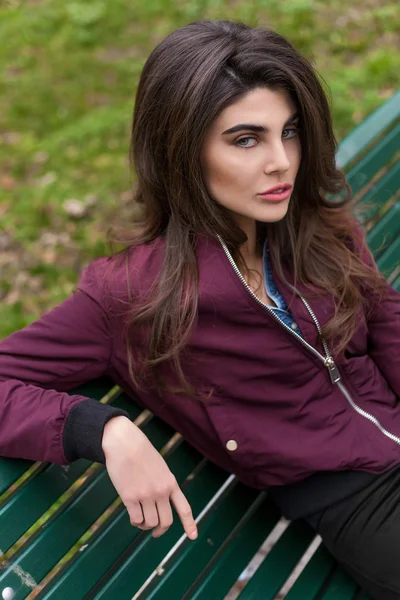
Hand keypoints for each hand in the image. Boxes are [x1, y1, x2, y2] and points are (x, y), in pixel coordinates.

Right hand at [102, 416, 197, 538]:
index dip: (189, 524)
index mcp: (170, 482)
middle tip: (155, 532)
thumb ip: (163, 484)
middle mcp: (161, 491)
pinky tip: (133, 516)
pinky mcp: (130, 497)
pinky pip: (136, 519)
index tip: (193, 537)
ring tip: (141, 520)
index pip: (184, 508)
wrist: (125, 443)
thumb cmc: (140, 452)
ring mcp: (146, 495)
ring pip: (150, 523)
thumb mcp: (160, 467)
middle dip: (160, 530)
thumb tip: (159, 504)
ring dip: (145, 526)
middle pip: (166, 521)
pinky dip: (135, 522)